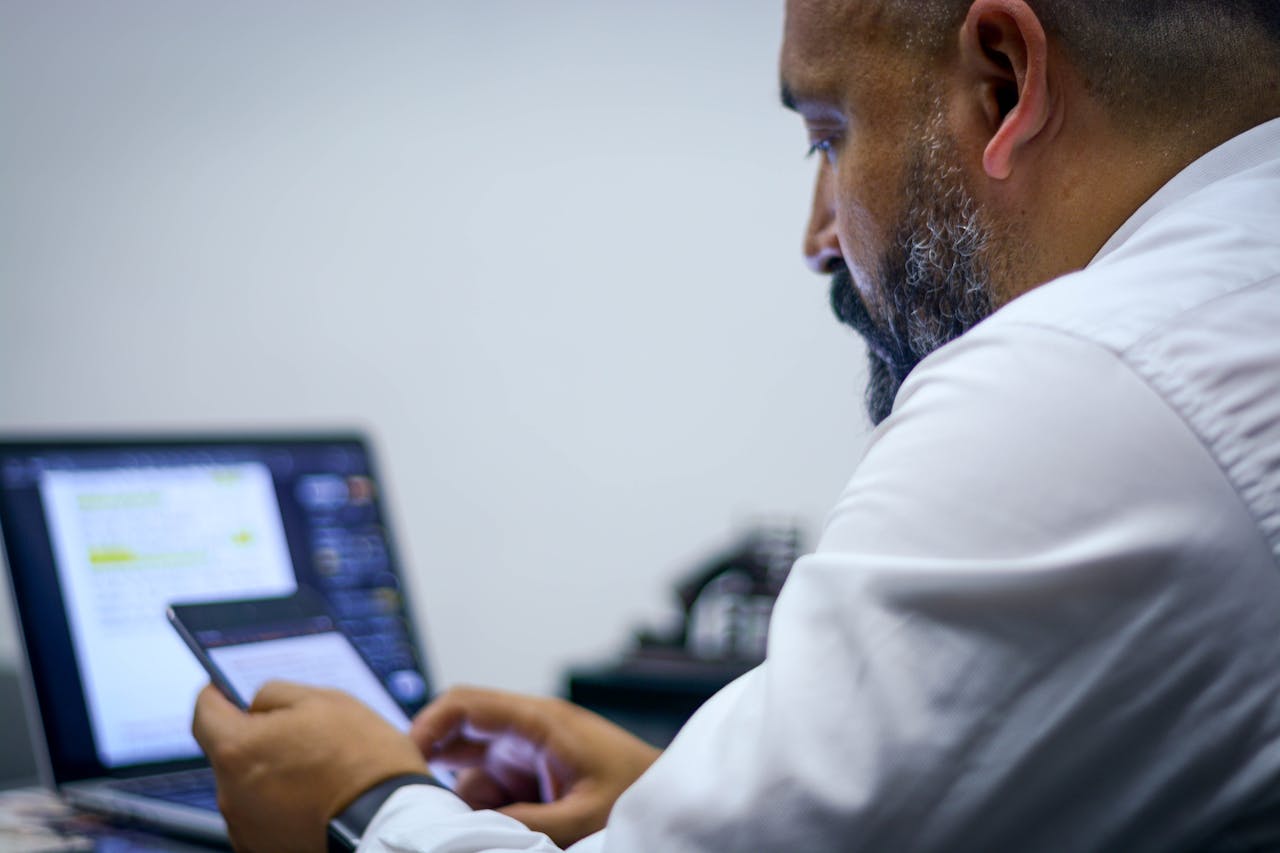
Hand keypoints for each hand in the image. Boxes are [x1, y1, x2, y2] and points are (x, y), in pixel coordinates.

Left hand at [192, 681, 428, 852]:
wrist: (390, 822)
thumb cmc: (362, 759)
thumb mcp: (324, 700)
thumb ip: (276, 693)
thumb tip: (256, 703)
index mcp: (238, 749)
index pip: (204, 713)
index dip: (217, 695)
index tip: (226, 688)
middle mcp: (229, 793)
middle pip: (230, 752)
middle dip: (257, 737)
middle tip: (299, 731)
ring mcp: (245, 828)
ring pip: (247, 785)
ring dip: (271, 772)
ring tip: (318, 769)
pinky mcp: (262, 850)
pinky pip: (263, 815)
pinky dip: (282, 803)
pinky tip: (316, 796)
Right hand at [411, 686, 660, 847]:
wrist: (676, 800)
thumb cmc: (641, 793)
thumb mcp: (582, 816)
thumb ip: (524, 825)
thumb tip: (468, 833)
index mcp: (539, 721)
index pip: (466, 704)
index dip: (426, 726)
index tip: (400, 762)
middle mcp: (526, 733)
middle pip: (457, 740)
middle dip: (439, 777)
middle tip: (428, 813)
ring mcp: (526, 756)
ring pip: (469, 778)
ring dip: (468, 809)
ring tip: (487, 830)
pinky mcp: (531, 779)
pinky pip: (490, 796)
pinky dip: (486, 818)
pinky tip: (496, 832)